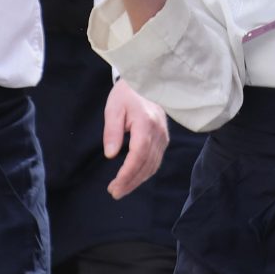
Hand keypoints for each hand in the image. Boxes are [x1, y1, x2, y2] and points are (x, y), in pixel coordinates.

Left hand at [102, 79, 168, 198]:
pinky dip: (145, 172)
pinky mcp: (164, 138)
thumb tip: (110, 155)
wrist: (146, 81)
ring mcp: (163, 136)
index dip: (127, 174)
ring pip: (153, 165)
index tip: (115, 186)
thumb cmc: (126, 94)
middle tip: (115, 193)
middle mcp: (158, 132)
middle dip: (131, 182)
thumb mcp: (113, 108)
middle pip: (146, 164)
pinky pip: (156, 160)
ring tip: (121, 189)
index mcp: (145, 123)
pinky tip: (134, 177)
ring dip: (138, 180)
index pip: (138, 155)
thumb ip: (112, 131)